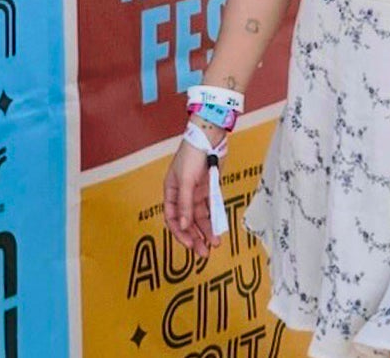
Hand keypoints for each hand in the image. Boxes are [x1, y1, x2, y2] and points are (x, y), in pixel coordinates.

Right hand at [162, 137, 221, 256]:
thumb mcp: (186, 181)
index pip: (171, 217)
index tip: (189, 244)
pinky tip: (218, 229)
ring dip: (205, 230)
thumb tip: (183, 226)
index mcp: (171, 191)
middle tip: (203, 252)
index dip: (179, 232)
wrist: (209, 137)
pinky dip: (214, 219)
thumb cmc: (191, 155)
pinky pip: (211, 209)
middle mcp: (182, 194)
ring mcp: (196, 192)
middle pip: (186, 221)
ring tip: (214, 244)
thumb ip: (185, 204)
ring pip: (200, 217)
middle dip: (194, 237)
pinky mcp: (209, 189)